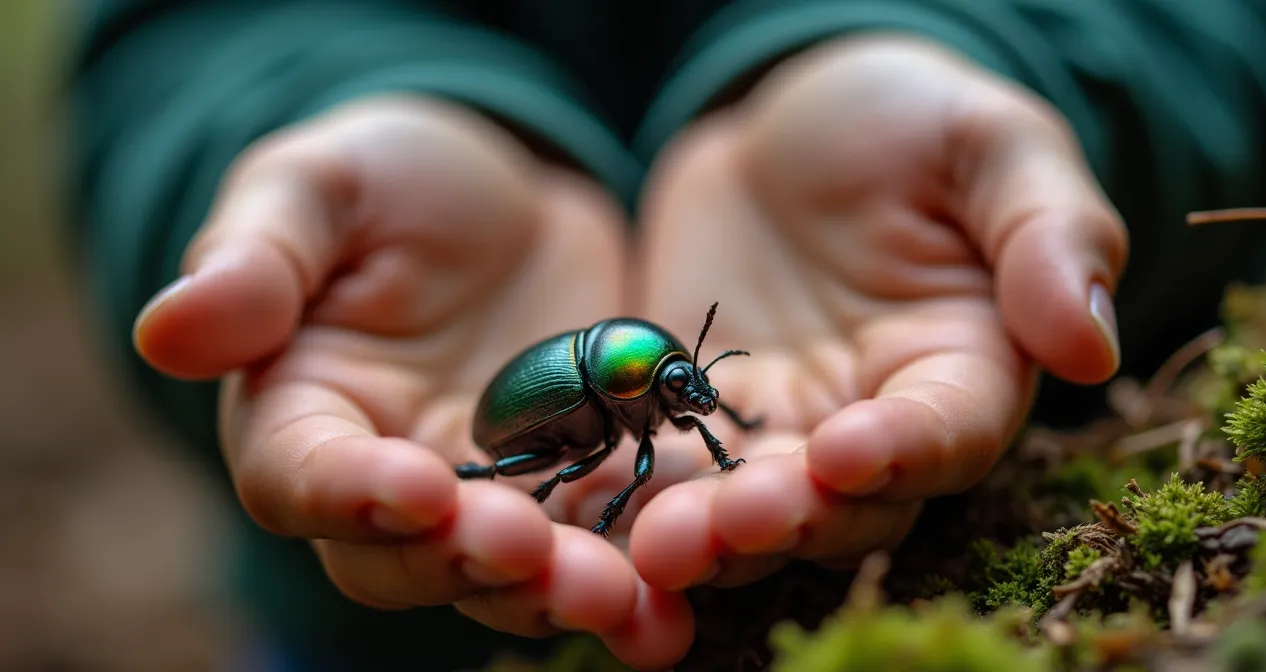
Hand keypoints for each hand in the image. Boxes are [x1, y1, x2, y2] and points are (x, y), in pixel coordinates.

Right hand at [131, 96, 690, 668]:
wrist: (508, 200)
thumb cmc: (391, 180)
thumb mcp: (320, 185)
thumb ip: (257, 253)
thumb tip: (168, 328)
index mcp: (303, 412)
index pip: (300, 476)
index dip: (350, 491)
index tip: (415, 484)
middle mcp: (387, 478)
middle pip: (405, 557)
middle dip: (467, 561)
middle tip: (532, 554)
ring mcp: (486, 495)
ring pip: (505, 574)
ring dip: (557, 594)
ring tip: (621, 597)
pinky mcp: (575, 489)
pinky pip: (597, 548)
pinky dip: (634, 582)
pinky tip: (673, 605)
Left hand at [621, 36, 1126, 588]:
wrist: (786, 126)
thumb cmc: (907, 120)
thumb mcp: (988, 141)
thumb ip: (1048, 230)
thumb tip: (1091, 342)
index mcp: (964, 365)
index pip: (948, 432)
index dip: (906, 450)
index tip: (849, 450)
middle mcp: (876, 419)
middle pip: (846, 505)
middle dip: (789, 520)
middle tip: (727, 524)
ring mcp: (782, 427)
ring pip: (753, 508)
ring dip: (708, 533)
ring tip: (657, 544)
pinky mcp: (698, 419)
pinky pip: (672, 470)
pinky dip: (641, 498)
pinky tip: (596, 513)